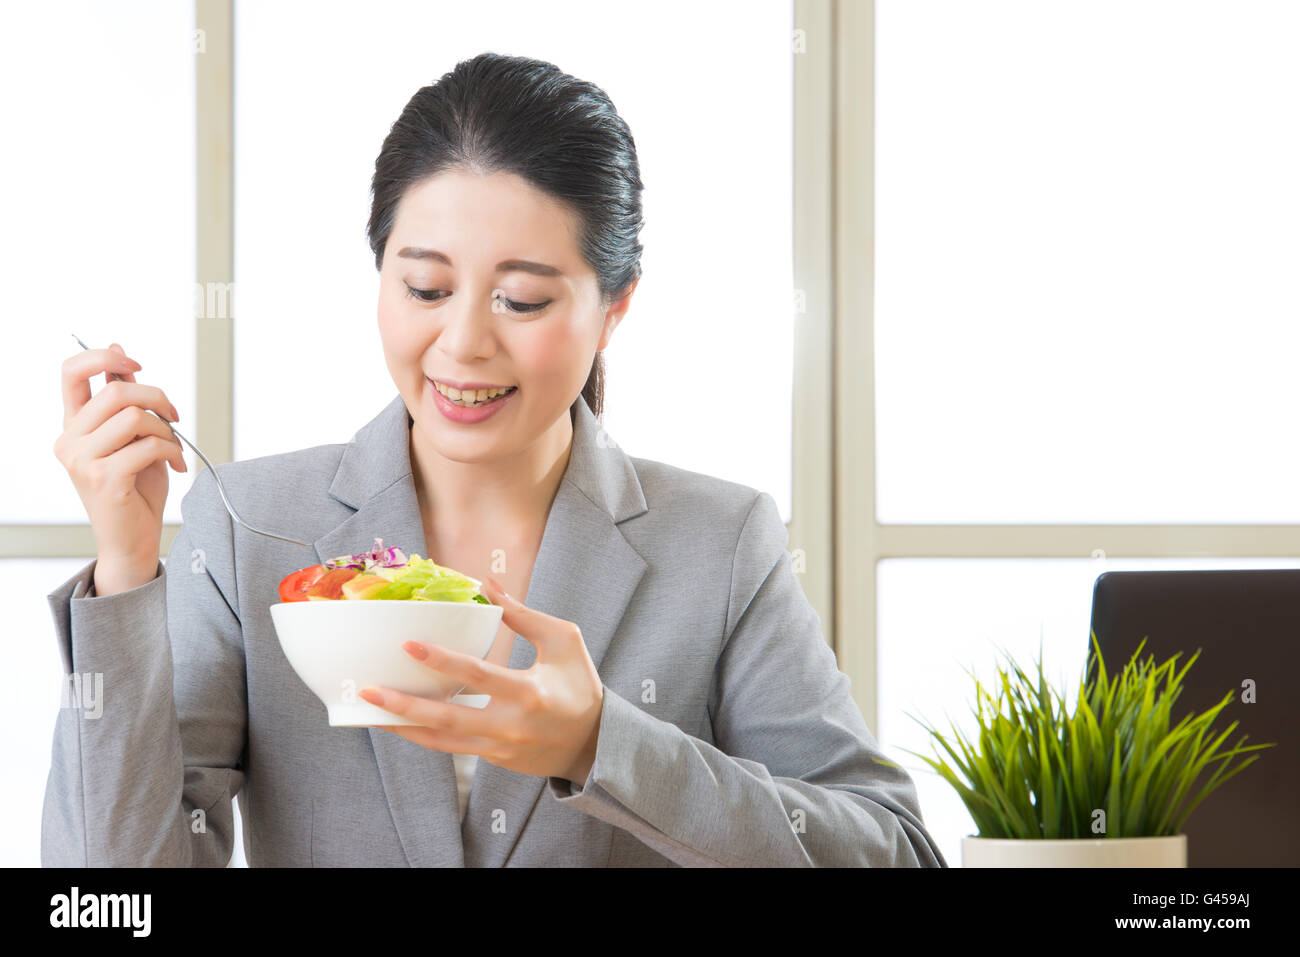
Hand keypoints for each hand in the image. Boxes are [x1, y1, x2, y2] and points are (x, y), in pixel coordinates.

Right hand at [54, 343, 187, 594]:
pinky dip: (171, 451)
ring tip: (173, 448)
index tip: (135, 363)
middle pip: (117, 390)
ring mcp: (83, 461)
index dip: (103, 357)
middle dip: (157, 397)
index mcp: (73, 426)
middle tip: (174, 416)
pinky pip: (147, 446)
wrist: (132, 540)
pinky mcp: (104, 479)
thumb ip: (124, 400)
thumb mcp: (130, 436)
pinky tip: (176, 464)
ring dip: (166, 430)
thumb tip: (119, 352)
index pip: (70, 372)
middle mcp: (70, 441)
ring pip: (135, 416)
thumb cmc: (135, 488)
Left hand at [359, 577, 603, 783]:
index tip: (409, 645)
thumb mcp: (563, 641)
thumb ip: (523, 615)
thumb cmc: (580, 685)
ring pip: (442, 741)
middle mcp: (510, 726)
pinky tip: (399, 721)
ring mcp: (500, 749)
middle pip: (448, 718)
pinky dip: (423, 734)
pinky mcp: (493, 760)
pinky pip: (451, 747)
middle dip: (404, 706)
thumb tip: (488, 584)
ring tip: (370, 711)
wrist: (593, 743)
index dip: (442, 660)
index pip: (478, 676)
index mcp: (529, 692)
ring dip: (403, 727)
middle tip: (368, 691)